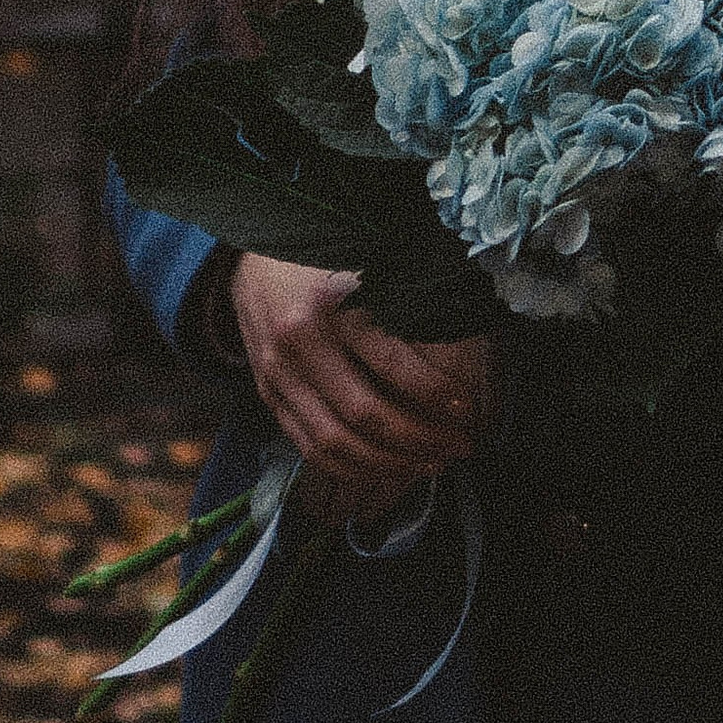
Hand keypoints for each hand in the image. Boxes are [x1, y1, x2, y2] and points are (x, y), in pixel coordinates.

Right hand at [227, 252, 490, 515]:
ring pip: (334, 442)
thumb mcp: (369, 261)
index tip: (467, 408)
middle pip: (364, 413)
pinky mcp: (268, 396)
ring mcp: (277, 375)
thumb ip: (407, 300)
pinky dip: (351, 468)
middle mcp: (298, 343)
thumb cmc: (328, 257)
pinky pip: (308, 448)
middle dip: (419, 439)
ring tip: (431, 464)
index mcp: (330, 303)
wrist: (255, 254)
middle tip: (458, 446)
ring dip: (390, 464)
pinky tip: (387, 468)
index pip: (390, 363)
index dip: (434, 393)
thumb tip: (462, 350)